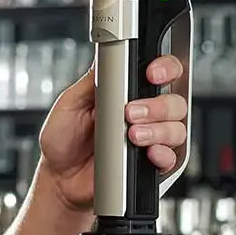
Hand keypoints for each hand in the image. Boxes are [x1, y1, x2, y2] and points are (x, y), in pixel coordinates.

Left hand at [39, 55, 187, 211]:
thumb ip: (94, 80)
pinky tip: (147, 152)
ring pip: (177, 129)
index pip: (160, 73)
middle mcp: (143, 115)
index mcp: (127, 93)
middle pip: (174, 101)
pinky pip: (171, 158)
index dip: (164, 69)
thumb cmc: (62, 141)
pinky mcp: (149, 164)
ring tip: (132, 135)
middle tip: (131, 113)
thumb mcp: (70, 102)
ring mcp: (149, 140)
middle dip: (158, 105)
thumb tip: (109, 56)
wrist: (59, 178)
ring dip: (159, 130)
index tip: (151, 74)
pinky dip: (163, 154)